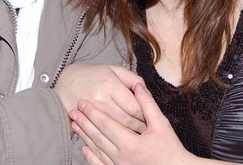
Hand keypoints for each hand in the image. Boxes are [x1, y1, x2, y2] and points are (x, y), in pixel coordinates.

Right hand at [54, 64, 145, 133]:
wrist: (64, 82)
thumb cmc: (92, 75)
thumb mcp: (113, 70)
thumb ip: (132, 79)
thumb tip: (145, 92)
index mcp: (110, 85)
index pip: (134, 107)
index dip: (146, 116)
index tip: (151, 121)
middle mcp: (100, 99)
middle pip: (127, 121)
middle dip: (139, 129)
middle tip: (147, 133)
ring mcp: (91, 112)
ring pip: (116, 130)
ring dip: (128, 135)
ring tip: (137, 138)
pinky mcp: (83, 121)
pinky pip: (102, 134)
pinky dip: (112, 138)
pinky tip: (119, 139)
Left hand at [69, 83, 193, 164]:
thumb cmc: (170, 148)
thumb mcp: (161, 124)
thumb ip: (147, 105)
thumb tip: (139, 86)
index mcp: (131, 143)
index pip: (106, 124)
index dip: (93, 112)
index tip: (83, 102)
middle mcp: (122, 157)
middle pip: (98, 136)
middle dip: (84, 122)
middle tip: (72, 111)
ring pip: (97, 149)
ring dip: (85, 136)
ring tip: (75, 125)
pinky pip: (100, 164)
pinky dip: (90, 156)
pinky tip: (84, 148)